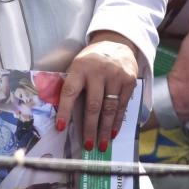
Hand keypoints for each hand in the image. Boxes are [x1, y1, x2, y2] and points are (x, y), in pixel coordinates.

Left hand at [57, 32, 139, 153]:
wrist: (117, 42)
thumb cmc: (91, 60)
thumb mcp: (78, 65)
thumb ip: (73, 85)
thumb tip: (64, 115)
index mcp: (80, 68)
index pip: (70, 91)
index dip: (64, 110)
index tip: (60, 127)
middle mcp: (98, 71)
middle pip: (93, 105)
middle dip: (90, 128)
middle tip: (87, 145)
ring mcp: (116, 76)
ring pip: (109, 108)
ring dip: (105, 129)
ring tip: (102, 145)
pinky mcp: (129, 81)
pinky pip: (122, 106)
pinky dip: (117, 121)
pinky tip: (114, 132)